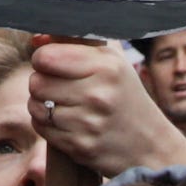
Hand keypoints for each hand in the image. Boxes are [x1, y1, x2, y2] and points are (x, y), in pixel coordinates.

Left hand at [28, 37, 185, 185]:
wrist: (149, 143)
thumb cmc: (125, 95)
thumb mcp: (112, 62)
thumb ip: (76, 43)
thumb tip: (36, 39)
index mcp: (107, 66)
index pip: (46, 57)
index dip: (43, 59)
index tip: (53, 64)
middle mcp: (98, 94)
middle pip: (37, 82)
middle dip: (41, 83)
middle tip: (57, 86)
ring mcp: (89, 123)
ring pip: (35, 106)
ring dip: (42, 105)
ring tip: (61, 104)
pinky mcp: (81, 146)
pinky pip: (41, 128)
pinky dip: (46, 124)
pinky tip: (64, 121)